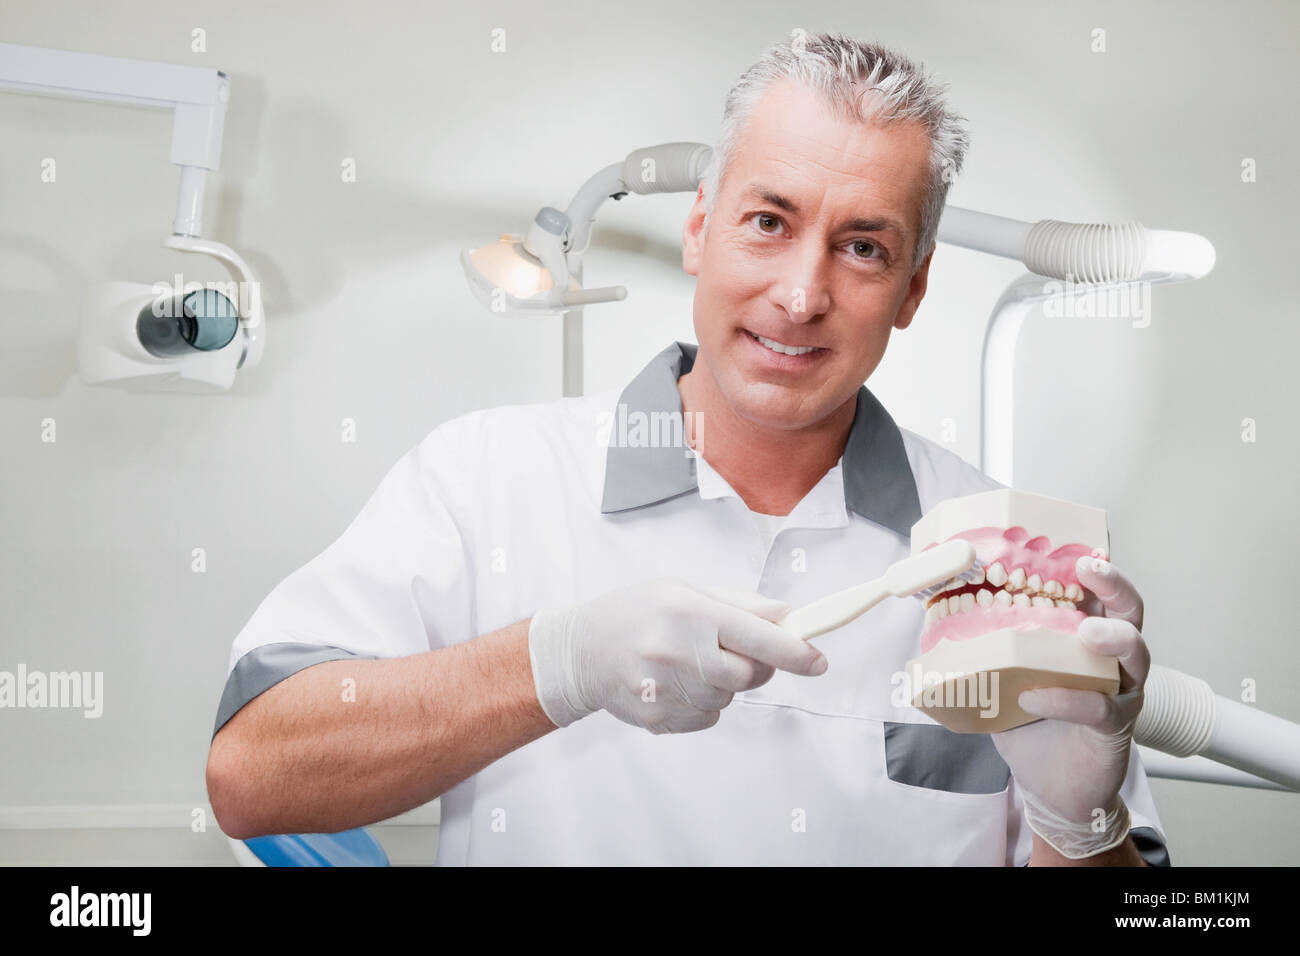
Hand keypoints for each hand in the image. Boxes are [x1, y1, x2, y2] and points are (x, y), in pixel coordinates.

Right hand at [528, 578, 827, 732]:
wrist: (579, 651)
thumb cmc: (635, 612)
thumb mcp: (684, 589)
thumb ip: (740, 604)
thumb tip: (788, 616)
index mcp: (689, 611)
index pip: (758, 636)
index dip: (796, 651)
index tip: (818, 660)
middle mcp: (679, 650)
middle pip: (751, 674)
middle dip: (755, 664)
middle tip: (730, 648)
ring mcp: (668, 689)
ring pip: (730, 696)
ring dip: (723, 682)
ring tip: (687, 660)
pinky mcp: (660, 718)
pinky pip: (708, 716)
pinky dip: (703, 701)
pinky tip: (674, 681)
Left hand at [990, 555, 1149, 855]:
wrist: (1052, 785)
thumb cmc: (1028, 720)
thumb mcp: (1001, 671)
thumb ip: (982, 640)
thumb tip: (929, 606)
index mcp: (1083, 635)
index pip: (1098, 592)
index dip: (1093, 566)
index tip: (1077, 548)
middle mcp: (1111, 658)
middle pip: (1130, 612)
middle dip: (1115, 585)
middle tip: (1090, 571)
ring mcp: (1120, 692)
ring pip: (1134, 654)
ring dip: (1111, 637)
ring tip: (1086, 632)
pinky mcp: (1113, 728)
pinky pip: (1099, 707)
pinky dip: (1067, 699)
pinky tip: (1036, 697)